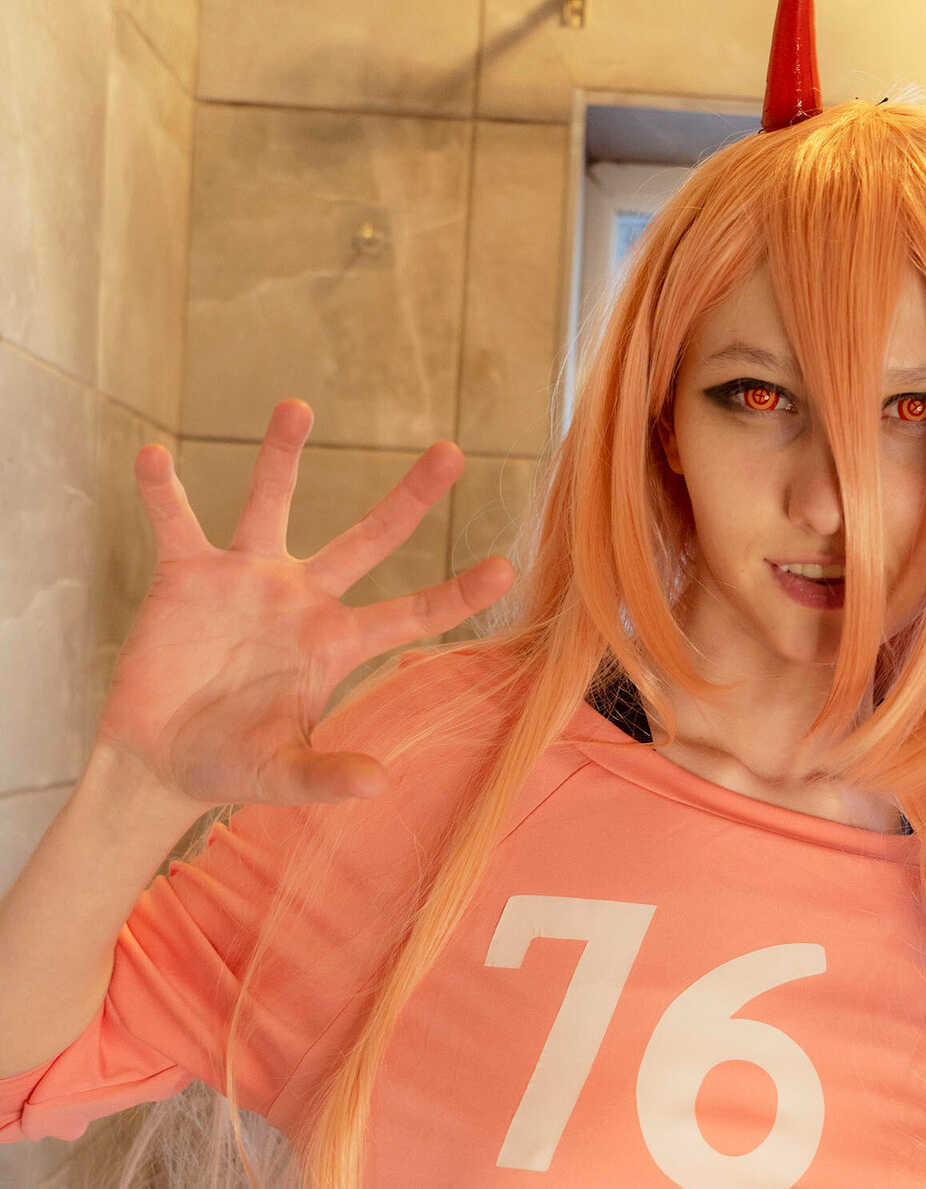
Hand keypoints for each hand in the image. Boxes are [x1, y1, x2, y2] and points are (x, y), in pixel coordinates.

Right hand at [93, 400, 514, 810]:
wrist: (158, 759)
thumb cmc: (231, 765)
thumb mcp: (282, 775)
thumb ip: (327, 775)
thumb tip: (380, 782)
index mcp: (335, 643)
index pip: (412, 613)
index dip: (457, 593)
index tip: (506, 567)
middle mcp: (301, 599)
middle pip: (368, 538)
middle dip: (409, 498)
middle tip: (452, 451)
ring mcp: (245, 580)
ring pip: (270, 503)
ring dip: (282, 456)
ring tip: (298, 406)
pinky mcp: (186, 576)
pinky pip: (175, 522)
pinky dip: (163, 491)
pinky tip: (154, 457)